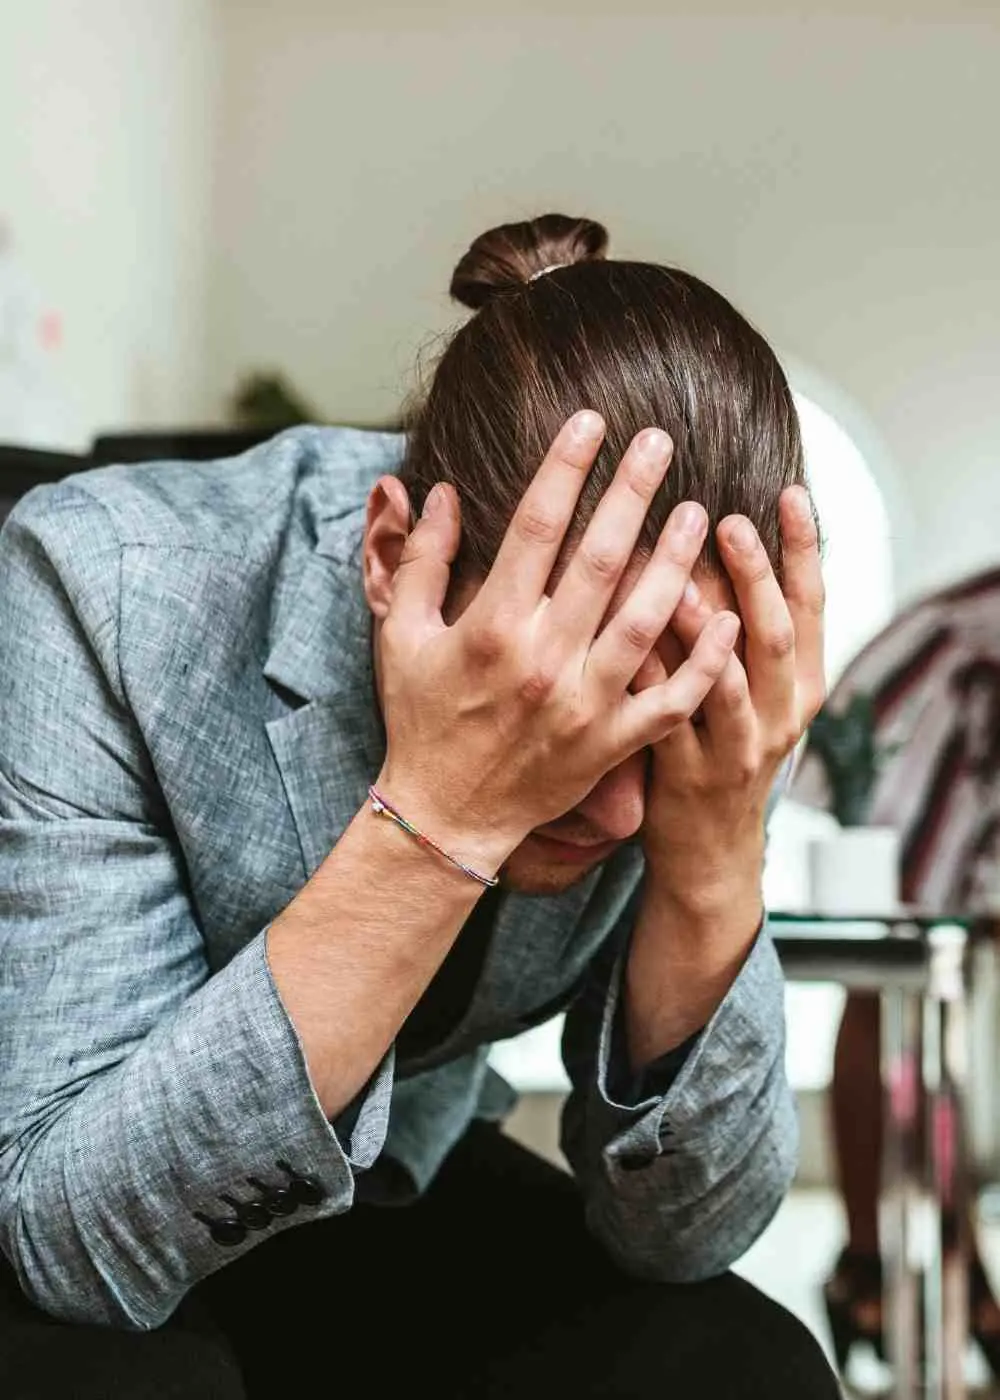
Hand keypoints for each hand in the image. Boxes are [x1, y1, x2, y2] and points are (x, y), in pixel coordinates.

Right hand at [374, 415, 740, 868]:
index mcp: (490, 627)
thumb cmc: (421, 720)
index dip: (565, 467)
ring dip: (675, 563)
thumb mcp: (398, 637)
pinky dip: (703, 663)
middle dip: (632, 493)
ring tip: (699, 513)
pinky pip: (670, 700)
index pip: (535, 528)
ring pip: (644, 622)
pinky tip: (730, 619)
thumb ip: (420, 562)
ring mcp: (584, 704)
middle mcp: (542, 661)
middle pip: (599, 560)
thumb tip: (438, 491)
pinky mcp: (611, 743)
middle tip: (660, 443)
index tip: (590, 422)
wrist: (446, 814)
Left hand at [630, 485, 825, 912]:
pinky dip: (652, 680)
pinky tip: (626, 642)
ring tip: (684, 584)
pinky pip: (669, 720)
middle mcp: (779, 713)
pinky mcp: (690, 776)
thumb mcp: (754, 689)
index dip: (804, 549)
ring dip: (706, 631)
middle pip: (773, 634)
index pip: (812, 604)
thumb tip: (713, 536)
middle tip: (728, 521)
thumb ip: (742, 625)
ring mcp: (737, 748)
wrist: (711, 851)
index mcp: (800, 683)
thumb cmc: (723, 748)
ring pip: (728, 682)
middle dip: (755, 576)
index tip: (791, 492)